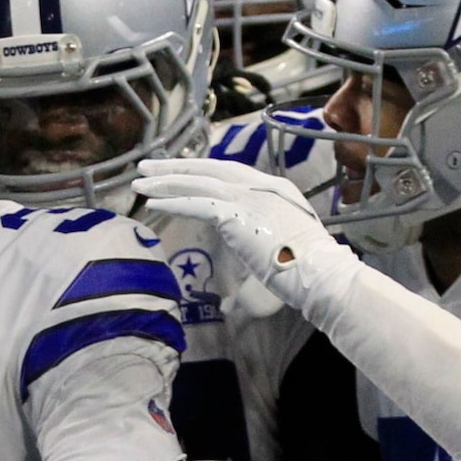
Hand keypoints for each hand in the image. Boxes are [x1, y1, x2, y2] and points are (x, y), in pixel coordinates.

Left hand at [134, 158, 354, 316]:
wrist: (321, 274)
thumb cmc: (306, 275)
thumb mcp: (281, 255)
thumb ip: (255, 262)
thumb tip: (230, 295)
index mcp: (276, 189)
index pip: (231, 173)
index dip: (201, 171)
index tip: (179, 171)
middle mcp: (262, 186)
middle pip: (210, 168)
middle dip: (176, 166)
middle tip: (148, 165)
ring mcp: (249, 196)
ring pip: (198, 181)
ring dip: (165, 180)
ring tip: (140, 181)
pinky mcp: (237, 213)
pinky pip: (196, 202)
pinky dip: (172, 201)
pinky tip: (152, 203)